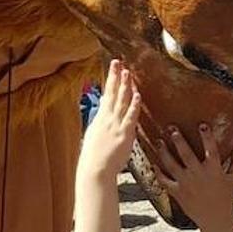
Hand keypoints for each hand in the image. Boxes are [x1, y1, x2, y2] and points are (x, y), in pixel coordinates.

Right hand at [78, 61, 140, 182]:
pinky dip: (134, 105)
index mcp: (100, 118)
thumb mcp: (95, 132)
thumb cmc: (95, 155)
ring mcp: (115, 126)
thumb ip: (101, 117)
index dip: (111, 79)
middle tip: (118, 61)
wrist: (95, 170)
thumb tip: (104, 104)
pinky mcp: (124, 134)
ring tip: (128, 72)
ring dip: (125, 86)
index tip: (114, 66)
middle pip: (112, 94)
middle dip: (116, 77)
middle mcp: (107, 119)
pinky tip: (137, 94)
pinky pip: (130, 117)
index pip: (107, 94)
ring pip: (121, 102)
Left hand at [155, 125, 232, 226]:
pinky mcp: (177, 192)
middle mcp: (199, 174)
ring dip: (164, 151)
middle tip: (171, 128)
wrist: (215, 219)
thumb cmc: (226, 197)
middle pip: (186, 152)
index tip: (202, 125)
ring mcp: (186, 183)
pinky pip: (165, 180)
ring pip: (171, 164)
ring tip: (159, 141)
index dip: (206, 136)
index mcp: (214, 169)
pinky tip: (154, 163)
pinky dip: (158, 172)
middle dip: (178, 139)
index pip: (211, 148)